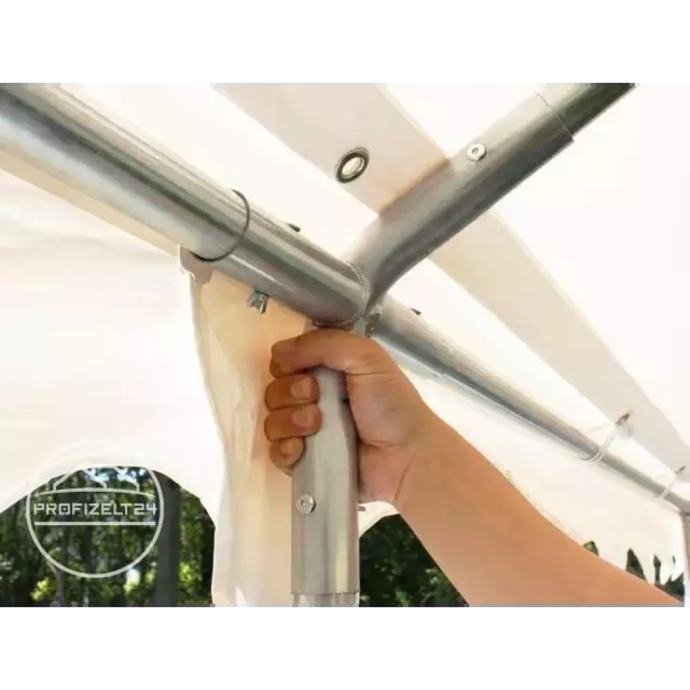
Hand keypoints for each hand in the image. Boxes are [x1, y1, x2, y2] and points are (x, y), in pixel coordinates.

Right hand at [264, 329, 442, 503]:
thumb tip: (279, 351)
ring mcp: (308, 433)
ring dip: (289, 421)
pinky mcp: (305, 463)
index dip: (288, 365)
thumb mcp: (367, 357)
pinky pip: (275, 454)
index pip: (286, 363)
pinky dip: (285, 450)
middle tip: (316, 398)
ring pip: (272, 422)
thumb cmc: (392, 405)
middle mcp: (314, 400)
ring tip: (316, 426)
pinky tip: (302, 449)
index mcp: (327, 372)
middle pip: (274, 391)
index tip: (306, 371)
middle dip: (290, 393)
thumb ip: (324, 344)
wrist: (406, 457)